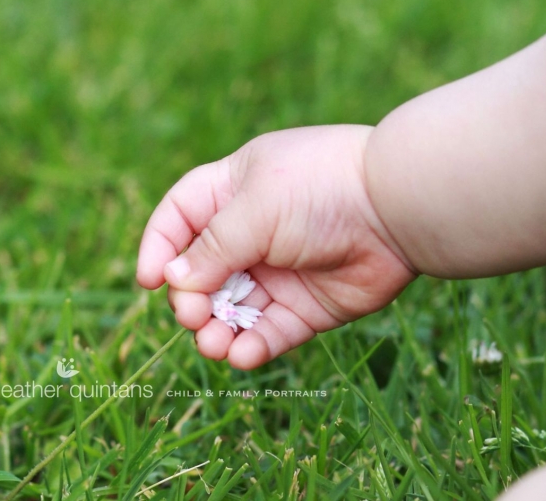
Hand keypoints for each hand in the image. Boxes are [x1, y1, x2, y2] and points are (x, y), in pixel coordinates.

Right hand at [137, 125, 416, 368]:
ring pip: (232, 310)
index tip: (149, 281)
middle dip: (190, 298)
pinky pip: (269, 333)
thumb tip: (173, 281)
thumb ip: (213, 246)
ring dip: (215, 330)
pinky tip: (243, 354)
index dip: (160, 246)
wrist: (397, 211)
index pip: (181, 217)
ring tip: (213, 344)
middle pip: (201, 273)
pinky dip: (252, 347)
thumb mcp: (256, 208)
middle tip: (195, 314)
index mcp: (234, 192)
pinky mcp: (305, 307)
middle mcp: (253, 233)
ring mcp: (279, 272)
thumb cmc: (321, 191)